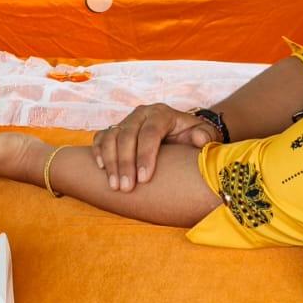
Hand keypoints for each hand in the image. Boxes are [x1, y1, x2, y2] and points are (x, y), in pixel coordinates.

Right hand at [95, 104, 218, 191]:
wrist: (181, 131)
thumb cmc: (192, 136)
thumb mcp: (204, 134)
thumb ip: (205, 136)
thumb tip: (199, 140)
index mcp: (162, 114)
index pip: (151, 132)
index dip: (146, 155)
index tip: (145, 179)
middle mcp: (141, 114)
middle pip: (128, 135)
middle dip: (125, 163)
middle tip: (126, 188)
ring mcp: (126, 121)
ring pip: (111, 137)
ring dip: (110, 161)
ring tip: (114, 186)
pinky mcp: (115, 129)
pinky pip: (101, 137)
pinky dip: (98, 152)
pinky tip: (101, 169)